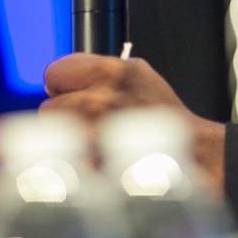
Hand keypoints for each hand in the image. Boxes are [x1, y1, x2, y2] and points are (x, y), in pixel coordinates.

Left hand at [42, 53, 225, 193]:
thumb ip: (97, 70)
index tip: (68, 92)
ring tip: (92, 141)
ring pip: (55, 138)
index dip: (61, 84)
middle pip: (50, 108)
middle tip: (86, 122)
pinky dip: (73, 164)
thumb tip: (62, 76)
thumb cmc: (162, 115)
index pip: (55, 72)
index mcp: (111, 72)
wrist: (188, 151)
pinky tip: (93, 159)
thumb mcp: (136, 73)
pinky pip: (65, 163)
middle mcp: (100, 100)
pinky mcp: (93, 166)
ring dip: (68, 141)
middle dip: (64, 116)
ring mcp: (95, 135)